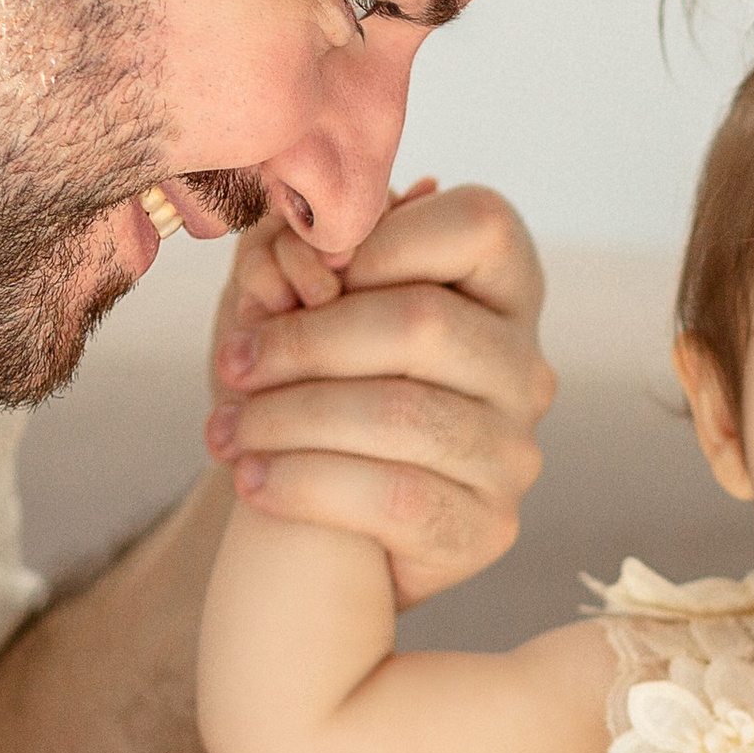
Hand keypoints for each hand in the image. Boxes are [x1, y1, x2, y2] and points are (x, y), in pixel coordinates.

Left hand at [203, 181, 554, 605]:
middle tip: (235, 362)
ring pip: (405, 414)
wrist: (309, 519)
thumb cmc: (304, 387)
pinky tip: (254, 481)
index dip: (384, 238)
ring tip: (227, 430)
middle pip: (427, 323)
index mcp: (501, 289)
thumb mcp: (292, 298)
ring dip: (292, 418)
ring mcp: (515, 452)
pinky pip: (398, 497)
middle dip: (308, 341)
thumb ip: (301, 250)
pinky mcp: (488, 528)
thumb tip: (304, 246)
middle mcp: (526, 369)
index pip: (481, 224)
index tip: (302, 272)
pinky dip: (306, 484)